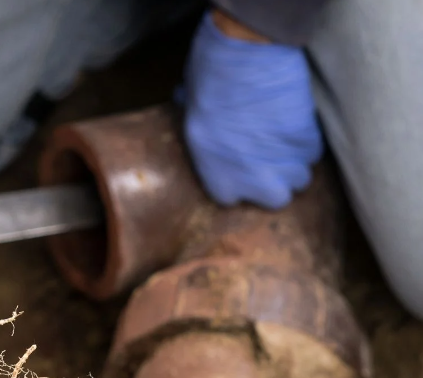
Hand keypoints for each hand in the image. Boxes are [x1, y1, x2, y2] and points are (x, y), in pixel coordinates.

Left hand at [180, 10, 323, 209]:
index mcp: (216, 174)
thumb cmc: (209, 79)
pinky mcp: (307, 140)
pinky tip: (296, 125)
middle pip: (276, 198)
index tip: (240, 166)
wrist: (247, 55)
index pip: (230, 199)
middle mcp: (252, 177)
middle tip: (271, 160)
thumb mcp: (189, 112)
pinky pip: (314, 153)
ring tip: (284, 142)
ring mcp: (283, 162)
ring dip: (295, 164)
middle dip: (276, 182)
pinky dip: (307, 142)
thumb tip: (195, 119)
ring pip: (301, 178)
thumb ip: (199, 131)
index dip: (238, 181)